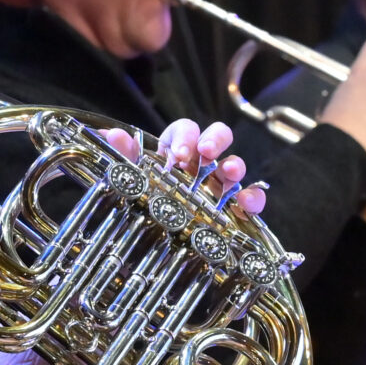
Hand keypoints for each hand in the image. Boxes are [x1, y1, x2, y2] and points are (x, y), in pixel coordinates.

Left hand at [99, 119, 262, 215]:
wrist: (154, 236)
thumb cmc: (148, 197)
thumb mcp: (133, 177)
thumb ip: (125, 156)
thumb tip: (112, 135)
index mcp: (177, 148)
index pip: (186, 129)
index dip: (185, 137)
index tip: (177, 154)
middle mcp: (203, 161)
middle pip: (218, 136)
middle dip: (215, 140)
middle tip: (205, 153)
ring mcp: (220, 182)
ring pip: (235, 164)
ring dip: (235, 165)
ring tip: (228, 173)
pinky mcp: (234, 206)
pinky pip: (251, 197)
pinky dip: (254, 197)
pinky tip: (246, 203)